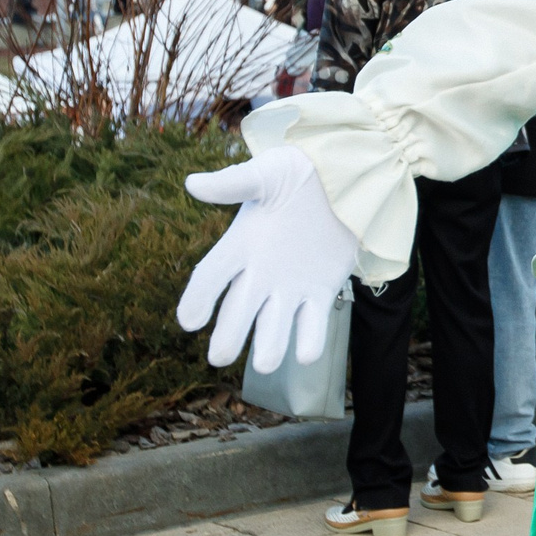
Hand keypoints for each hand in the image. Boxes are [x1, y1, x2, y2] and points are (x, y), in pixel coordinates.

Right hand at [175, 147, 359, 371]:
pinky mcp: (321, 292)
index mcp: (240, 244)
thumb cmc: (300, 172)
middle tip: (220, 357)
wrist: (346, 181)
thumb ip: (235, 183)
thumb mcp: (268, 172)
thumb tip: (193, 184)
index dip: (197, 299)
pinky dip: (310, 340)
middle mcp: (260, 273)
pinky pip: (313, 324)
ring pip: (274, 326)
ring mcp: (290, 287)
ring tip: (267, 364)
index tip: (189, 321)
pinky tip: (307, 355)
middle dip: (229, 335)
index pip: (209, 277)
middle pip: (238, 311)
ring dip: (270, 346)